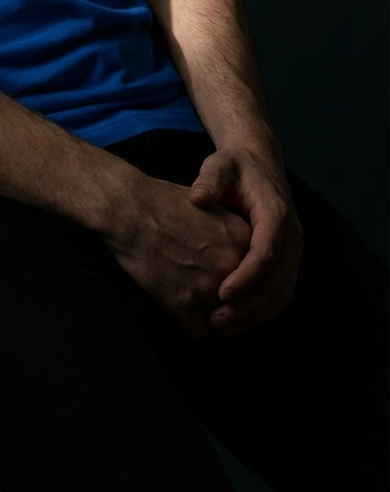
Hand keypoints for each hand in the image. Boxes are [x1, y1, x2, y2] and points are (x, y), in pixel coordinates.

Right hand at [104, 174, 251, 339]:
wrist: (128, 209)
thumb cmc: (163, 201)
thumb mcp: (209, 207)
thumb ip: (230, 233)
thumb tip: (240, 251)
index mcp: (243, 240)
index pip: (257, 274)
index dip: (243, 278)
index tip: (231, 281)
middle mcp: (231, 266)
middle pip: (243, 298)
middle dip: (229, 300)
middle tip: (211, 296)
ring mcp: (208, 286)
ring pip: (223, 318)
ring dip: (211, 315)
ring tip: (197, 306)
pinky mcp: (183, 302)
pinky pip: (197, 332)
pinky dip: (190, 327)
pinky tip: (182, 315)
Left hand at [189, 146, 302, 335]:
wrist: (259, 164)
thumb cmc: (235, 167)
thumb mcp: (220, 165)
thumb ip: (209, 178)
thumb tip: (198, 197)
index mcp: (276, 213)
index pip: (266, 252)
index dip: (246, 276)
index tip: (221, 293)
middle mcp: (292, 235)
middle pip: (277, 280)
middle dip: (248, 305)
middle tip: (216, 321)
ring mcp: (294, 250)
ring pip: (282, 292)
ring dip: (255, 314)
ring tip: (222, 326)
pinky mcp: (288, 260)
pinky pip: (281, 291)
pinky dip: (261, 310)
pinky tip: (235, 319)